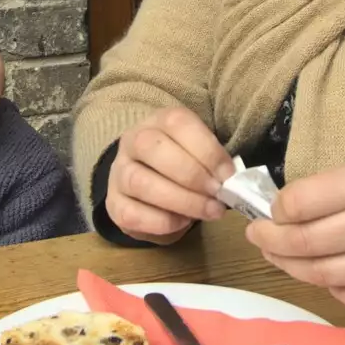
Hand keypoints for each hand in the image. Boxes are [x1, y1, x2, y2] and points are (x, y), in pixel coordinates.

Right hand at [104, 107, 232, 243]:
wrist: (145, 178)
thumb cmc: (181, 163)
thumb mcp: (198, 151)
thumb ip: (212, 161)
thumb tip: (230, 181)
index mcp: (159, 121)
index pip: (178, 124)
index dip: (206, 149)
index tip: (228, 175)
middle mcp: (132, 141)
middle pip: (152, 148)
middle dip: (192, 175)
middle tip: (218, 194)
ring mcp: (118, 173)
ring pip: (139, 182)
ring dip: (180, 200)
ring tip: (208, 211)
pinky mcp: (114, 205)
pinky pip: (132, 214)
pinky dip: (162, 221)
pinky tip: (183, 222)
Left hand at [244, 154, 344, 312]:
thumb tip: (289, 209)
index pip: (302, 202)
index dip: (275, 209)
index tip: (269, 209)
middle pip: (305, 244)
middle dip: (270, 242)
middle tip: (257, 236)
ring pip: (322, 276)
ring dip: (292, 267)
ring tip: (280, 256)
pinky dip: (331, 286)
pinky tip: (326, 272)